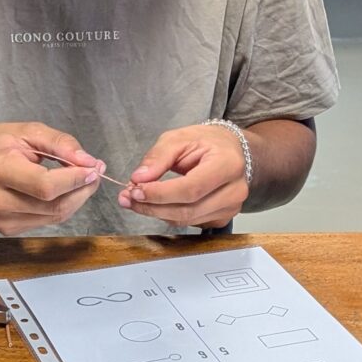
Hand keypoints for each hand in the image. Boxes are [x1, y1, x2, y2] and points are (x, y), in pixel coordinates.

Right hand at [0, 122, 104, 235]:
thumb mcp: (24, 131)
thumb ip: (58, 143)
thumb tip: (88, 160)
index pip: (45, 186)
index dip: (75, 179)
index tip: (94, 167)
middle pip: (53, 206)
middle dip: (82, 189)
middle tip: (95, 172)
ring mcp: (0, 220)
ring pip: (54, 217)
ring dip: (76, 199)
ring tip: (81, 179)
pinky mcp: (6, 230)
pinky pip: (45, 221)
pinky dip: (61, 206)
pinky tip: (61, 191)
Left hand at [117, 124, 248, 228]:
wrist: (231, 150)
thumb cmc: (206, 141)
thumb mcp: (179, 138)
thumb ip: (158, 157)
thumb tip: (138, 179)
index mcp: (227, 165)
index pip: (191, 188)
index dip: (160, 194)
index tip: (135, 190)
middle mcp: (234, 191)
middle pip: (188, 210)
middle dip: (153, 207)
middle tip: (127, 198)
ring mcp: (231, 208)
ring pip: (187, 220)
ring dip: (157, 213)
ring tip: (136, 199)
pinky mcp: (223, 218)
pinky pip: (190, 223)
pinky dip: (169, 215)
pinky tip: (156, 204)